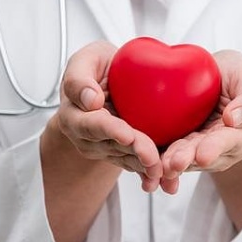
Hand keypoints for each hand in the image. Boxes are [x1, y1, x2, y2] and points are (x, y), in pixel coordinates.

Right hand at [54, 41, 162, 191]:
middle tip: (152, 155)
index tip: (126, 133)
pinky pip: (138, 165)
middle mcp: (88, 138)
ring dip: (144, 166)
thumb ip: (79, 78)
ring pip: (127, 159)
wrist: (109, 80)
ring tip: (163, 171)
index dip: (108, 130)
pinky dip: (151, 173)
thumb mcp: (85, 59)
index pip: (90, 124)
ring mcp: (106, 148)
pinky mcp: (125, 154)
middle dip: (134, 152)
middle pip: (112, 146)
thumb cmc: (96, 67)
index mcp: (75, 115)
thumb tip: (90, 100)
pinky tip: (166, 181)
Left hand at [160, 50, 241, 193]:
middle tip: (175, 163)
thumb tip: (235, 119)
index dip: (215, 148)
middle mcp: (221, 149)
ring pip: (184, 160)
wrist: (213, 77)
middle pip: (202, 155)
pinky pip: (168, 157)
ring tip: (159, 166)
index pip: (229, 142)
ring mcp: (198, 150)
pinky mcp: (178, 148)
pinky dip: (158, 163)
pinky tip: (148, 168)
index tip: (203, 154)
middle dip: (187, 159)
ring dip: (170, 165)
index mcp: (241, 135)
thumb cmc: (234, 76)